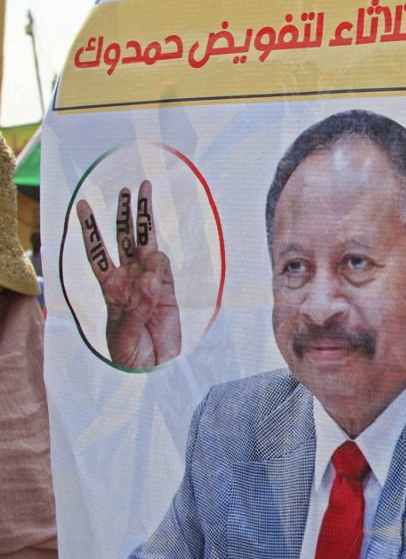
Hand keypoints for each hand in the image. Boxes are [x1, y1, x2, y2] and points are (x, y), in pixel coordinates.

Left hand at [77, 181, 180, 367]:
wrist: (158, 370)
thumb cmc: (132, 357)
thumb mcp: (123, 337)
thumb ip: (137, 306)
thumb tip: (151, 275)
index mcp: (110, 289)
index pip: (97, 253)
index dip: (89, 229)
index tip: (82, 205)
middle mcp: (129, 280)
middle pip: (124, 238)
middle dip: (124, 212)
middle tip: (127, 188)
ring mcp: (151, 282)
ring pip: (146, 242)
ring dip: (144, 218)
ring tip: (145, 191)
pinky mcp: (170, 289)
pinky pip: (164, 266)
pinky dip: (159, 265)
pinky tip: (155, 276)